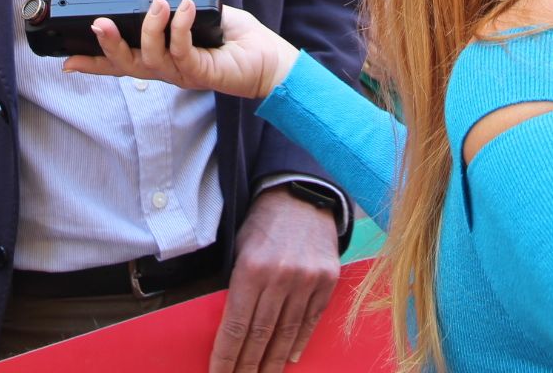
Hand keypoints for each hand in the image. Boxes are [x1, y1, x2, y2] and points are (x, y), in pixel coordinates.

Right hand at [63, 0, 298, 99]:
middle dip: (108, 47)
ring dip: (149, 28)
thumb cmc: (236, 38)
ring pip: (151, 60)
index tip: (67, 61)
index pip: (122, 64)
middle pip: (127, 66)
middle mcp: (168, 71)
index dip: (95, 64)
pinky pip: (182, 51)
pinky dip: (180, 27)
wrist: (269, 59)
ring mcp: (183, 75)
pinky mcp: (202, 73)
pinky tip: (183, 9)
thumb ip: (177, 10)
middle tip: (98, 24)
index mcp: (162, 59)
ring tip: (156, 4)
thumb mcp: (200, 17)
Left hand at [216, 188, 339, 372]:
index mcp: (251, 269)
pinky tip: (291, 359)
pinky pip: (310, 319)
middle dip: (247, 366)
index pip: (235, 326)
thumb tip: (230, 330)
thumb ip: (236, 287)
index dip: (226, 357)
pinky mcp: (327, 281)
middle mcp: (280, 277)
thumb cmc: (262, 224)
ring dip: (273, 361)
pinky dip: (299, 341)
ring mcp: (306, 280)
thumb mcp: (239, 248)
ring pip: (286, 333)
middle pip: (260, 335)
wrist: (301, 196)